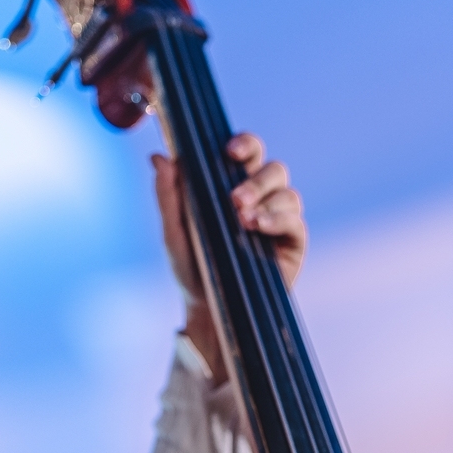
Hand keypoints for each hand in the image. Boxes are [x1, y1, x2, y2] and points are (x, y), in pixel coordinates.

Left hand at [154, 133, 307, 381]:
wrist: (207, 308)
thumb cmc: (191, 267)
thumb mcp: (173, 232)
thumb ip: (168, 196)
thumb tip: (158, 157)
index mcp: (232, 185)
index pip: (246, 153)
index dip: (244, 144)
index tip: (230, 150)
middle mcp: (260, 197)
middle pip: (273, 168)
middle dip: (255, 178)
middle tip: (234, 198)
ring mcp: (278, 218)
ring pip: (286, 191)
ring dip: (265, 199)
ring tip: (243, 219)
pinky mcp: (292, 241)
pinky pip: (294, 219)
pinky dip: (278, 219)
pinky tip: (258, 227)